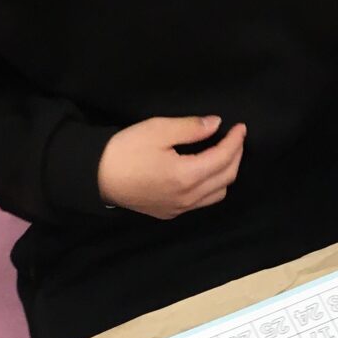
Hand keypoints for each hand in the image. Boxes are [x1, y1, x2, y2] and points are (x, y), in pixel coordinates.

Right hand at [97, 116, 245, 218]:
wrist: (96, 176)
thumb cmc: (125, 150)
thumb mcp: (158, 130)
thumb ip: (191, 128)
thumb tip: (216, 124)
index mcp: (186, 176)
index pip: (223, 158)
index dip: (235, 141)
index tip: (240, 127)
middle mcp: (187, 197)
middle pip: (226, 177)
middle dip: (236, 155)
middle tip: (235, 138)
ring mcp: (179, 208)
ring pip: (218, 193)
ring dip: (226, 173)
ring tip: (224, 154)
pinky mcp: (170, 212)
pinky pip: (202, 202)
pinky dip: (212, 186)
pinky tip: (206, 172)